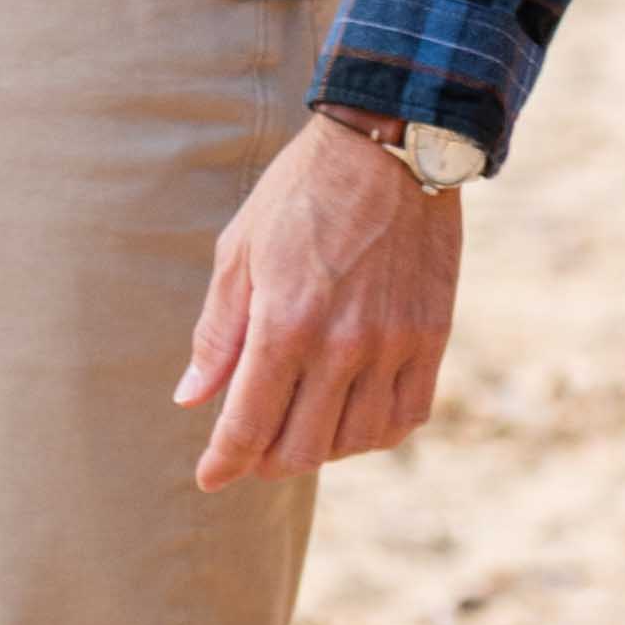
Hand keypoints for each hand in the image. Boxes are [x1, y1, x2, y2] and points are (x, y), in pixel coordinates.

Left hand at [176, 113, 461, 488]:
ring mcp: (393, 345)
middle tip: (249, 453)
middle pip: (301, 447)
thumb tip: (192, 397)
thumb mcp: (239, 252)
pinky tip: (352, 420)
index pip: (248, 425)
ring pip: (355, 441)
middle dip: (265, 462)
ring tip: (298, 431)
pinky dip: (374, 434)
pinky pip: (406, 418)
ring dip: (319, 449)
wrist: (390, 147)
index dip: (224, 462)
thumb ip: (218, 333)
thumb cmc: (300, 193)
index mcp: (285, 323)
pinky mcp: (432, 338)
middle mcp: (342, 346)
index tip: (209, 478)